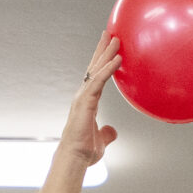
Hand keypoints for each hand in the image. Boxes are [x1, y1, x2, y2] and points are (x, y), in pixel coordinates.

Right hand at [59, 33, 120, 168]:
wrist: (75, 158)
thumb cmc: (84, 151)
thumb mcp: (101, 140)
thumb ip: (107, 133)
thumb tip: (112, 131)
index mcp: (87, 101)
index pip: (95, 76)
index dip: (102, 61)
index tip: (108, 48)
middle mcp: (83, 95)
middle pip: (94, 67)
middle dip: (102, 49)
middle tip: (110, 33)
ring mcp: (83, 96)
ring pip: (96, 70)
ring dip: (106, 53)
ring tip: (116, 39)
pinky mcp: (85, 101)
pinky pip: (99, 81)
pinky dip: (108, 69)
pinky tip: (118, 59)